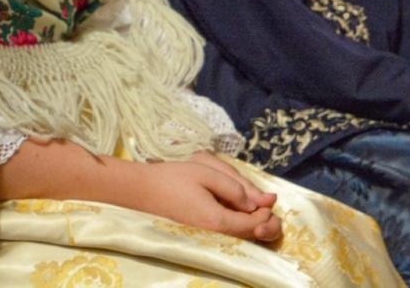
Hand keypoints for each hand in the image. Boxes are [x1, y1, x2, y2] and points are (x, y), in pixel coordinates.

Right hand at [119, 154, 281, 241]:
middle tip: (265, 201)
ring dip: (250, 219)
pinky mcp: (202, 231)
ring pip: (240, 232)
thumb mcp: (206, 172)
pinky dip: (236, 217)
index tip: (268, 197)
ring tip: (247, 198)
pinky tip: (231, 200)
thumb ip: (235, 187)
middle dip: (264, 222)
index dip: (265, 213)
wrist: (142, 190)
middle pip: (250, 235)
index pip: (254, 225)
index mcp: (217, 221)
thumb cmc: (173, 178)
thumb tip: (260, 202)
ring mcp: (207, 235)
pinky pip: (227, 229)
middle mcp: (214, 234)